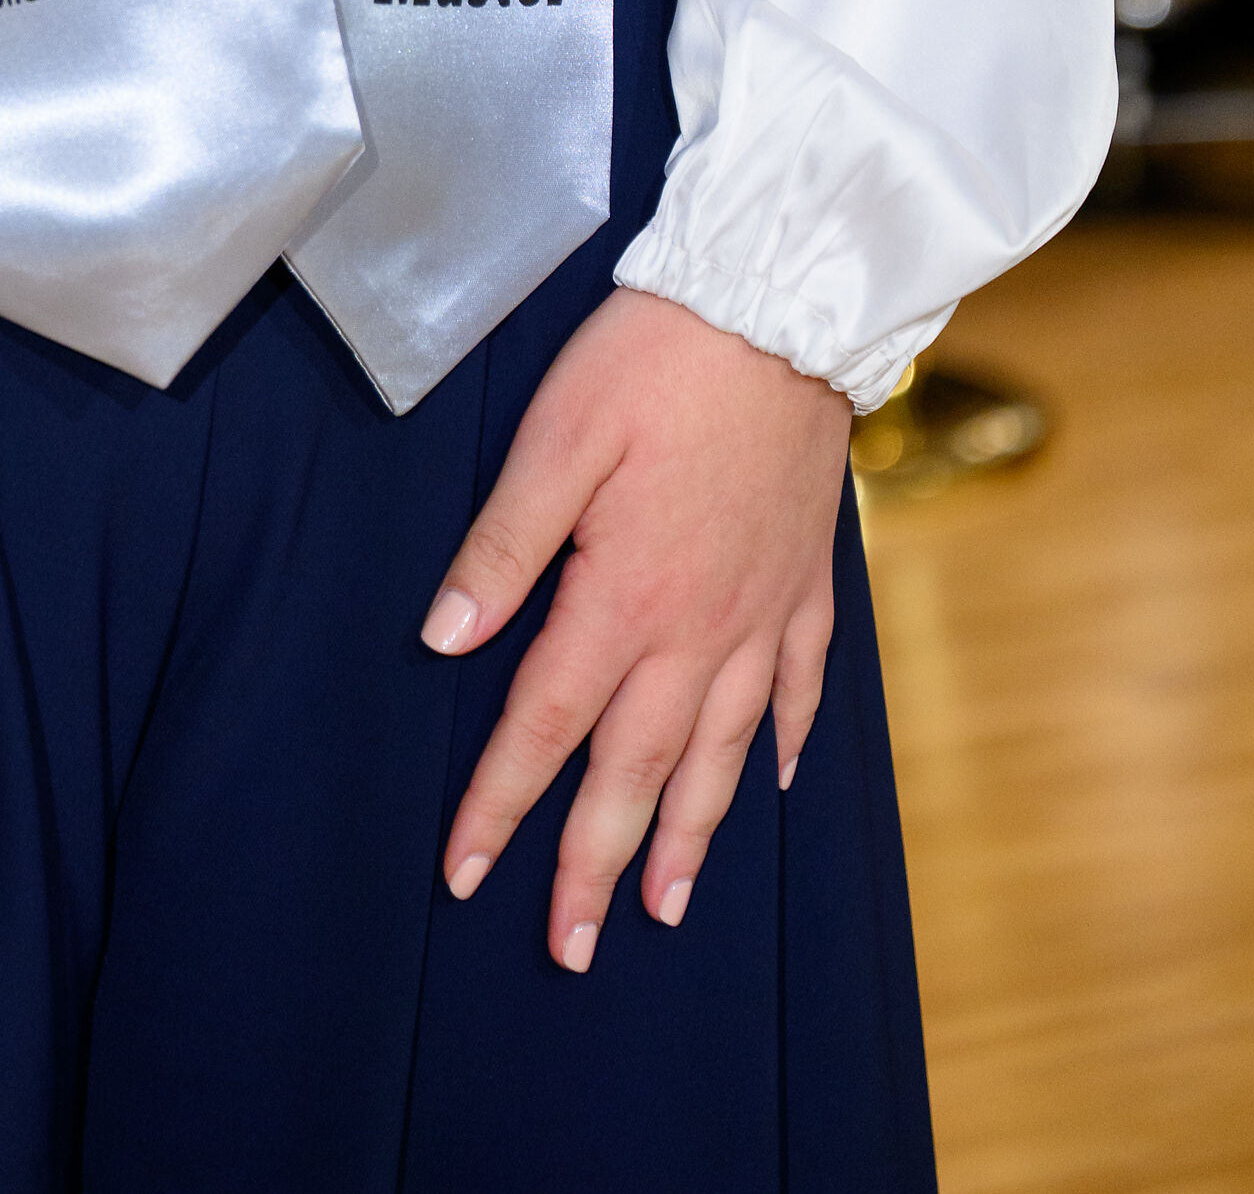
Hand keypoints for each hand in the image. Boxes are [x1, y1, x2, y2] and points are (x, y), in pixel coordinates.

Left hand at [423, 287, 850, 967]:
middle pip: (636, 769)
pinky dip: (784, 746)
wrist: (780, 304)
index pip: (545, 724)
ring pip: (721, 753)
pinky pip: (800, 689)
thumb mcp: (556, 435)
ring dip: (690, 836)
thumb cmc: (655, 357)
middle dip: (593, 864)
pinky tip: (772, 784)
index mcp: (624, 594)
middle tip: (568, 948)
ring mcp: (764, 611)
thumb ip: (504, 544)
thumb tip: (446, 640)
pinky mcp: (807, 582)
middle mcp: (700, 627)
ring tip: (664, 909)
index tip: (464, 873)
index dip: (500, 804)